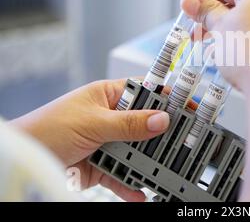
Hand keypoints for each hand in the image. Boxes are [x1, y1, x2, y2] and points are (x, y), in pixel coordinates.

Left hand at [11, 79, 169, 201]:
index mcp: (108, 96)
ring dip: (148, 164)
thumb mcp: (93, 122)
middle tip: (184, 143)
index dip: (168, 98)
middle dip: (162, 136)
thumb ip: (129, 123)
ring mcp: (107, 142)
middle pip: (145, 125)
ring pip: (137, 152)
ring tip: (164, 173)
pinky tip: (140, 193)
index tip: (189, 106)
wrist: (23, 160)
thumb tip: (161, 120)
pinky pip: (122, 175)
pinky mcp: (101, 165)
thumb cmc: (48, 128)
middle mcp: (110, 117)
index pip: (145, 92)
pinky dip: (131, 185)